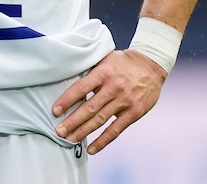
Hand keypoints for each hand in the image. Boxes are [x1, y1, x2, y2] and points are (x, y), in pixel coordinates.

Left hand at [51, 50, 166, 153]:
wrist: (151, 65)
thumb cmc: (123, 62)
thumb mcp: (105, 59)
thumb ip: (91, 70)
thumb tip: (69, 79)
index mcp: (103, 73)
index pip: (81, 88)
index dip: (67, 100)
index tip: (55, 111)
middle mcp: (113, 88)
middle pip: (89, 108)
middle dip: (72, 121)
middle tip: (58, 131)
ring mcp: (124, 102)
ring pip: (100, 120)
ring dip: (83, 132)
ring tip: (69, 140)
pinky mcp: (133, 113)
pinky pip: (115, 130)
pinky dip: (103, 140)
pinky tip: (92, 148)